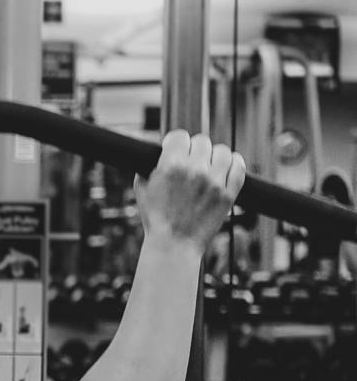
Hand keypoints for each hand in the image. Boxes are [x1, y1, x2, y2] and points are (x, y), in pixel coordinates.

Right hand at [135, 130, 245, 252]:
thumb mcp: (142, 189)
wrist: (174, 245)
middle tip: (191, 162)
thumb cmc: (156, 219)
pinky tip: (225, 169)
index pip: (180, 136)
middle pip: (201, 141)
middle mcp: (194, 170)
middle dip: (194, 150)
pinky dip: (233, 164)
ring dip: (214, 156)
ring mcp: (214, 182)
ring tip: (209, 166)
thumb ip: (148, 166)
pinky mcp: (228, 194)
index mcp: (171, 166)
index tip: (175, 149)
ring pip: (222, 151)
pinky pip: (238, 167)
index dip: (175, 142)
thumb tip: (156, 152)